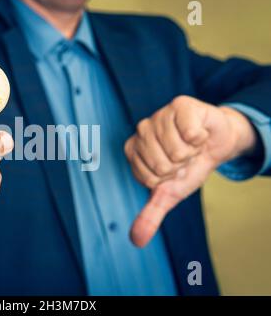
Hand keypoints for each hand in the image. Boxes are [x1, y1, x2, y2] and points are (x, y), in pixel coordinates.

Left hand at [124, 96, 256, 247]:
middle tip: (183, 157)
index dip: (168, 179)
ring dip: (191, 153)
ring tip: (190, 145)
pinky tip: (198, 132)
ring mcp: (158, 116)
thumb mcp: (170, 193)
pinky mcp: (179, 105)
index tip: (173, 170)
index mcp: (132, 150)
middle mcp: (141, 130)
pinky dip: (201, 138)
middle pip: (161, 165)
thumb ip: (151, 214)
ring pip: (177, 150)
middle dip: (180, 167)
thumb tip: (136, 241)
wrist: (215, 144)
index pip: (149, 178)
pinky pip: (190, 133)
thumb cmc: (188, 166)